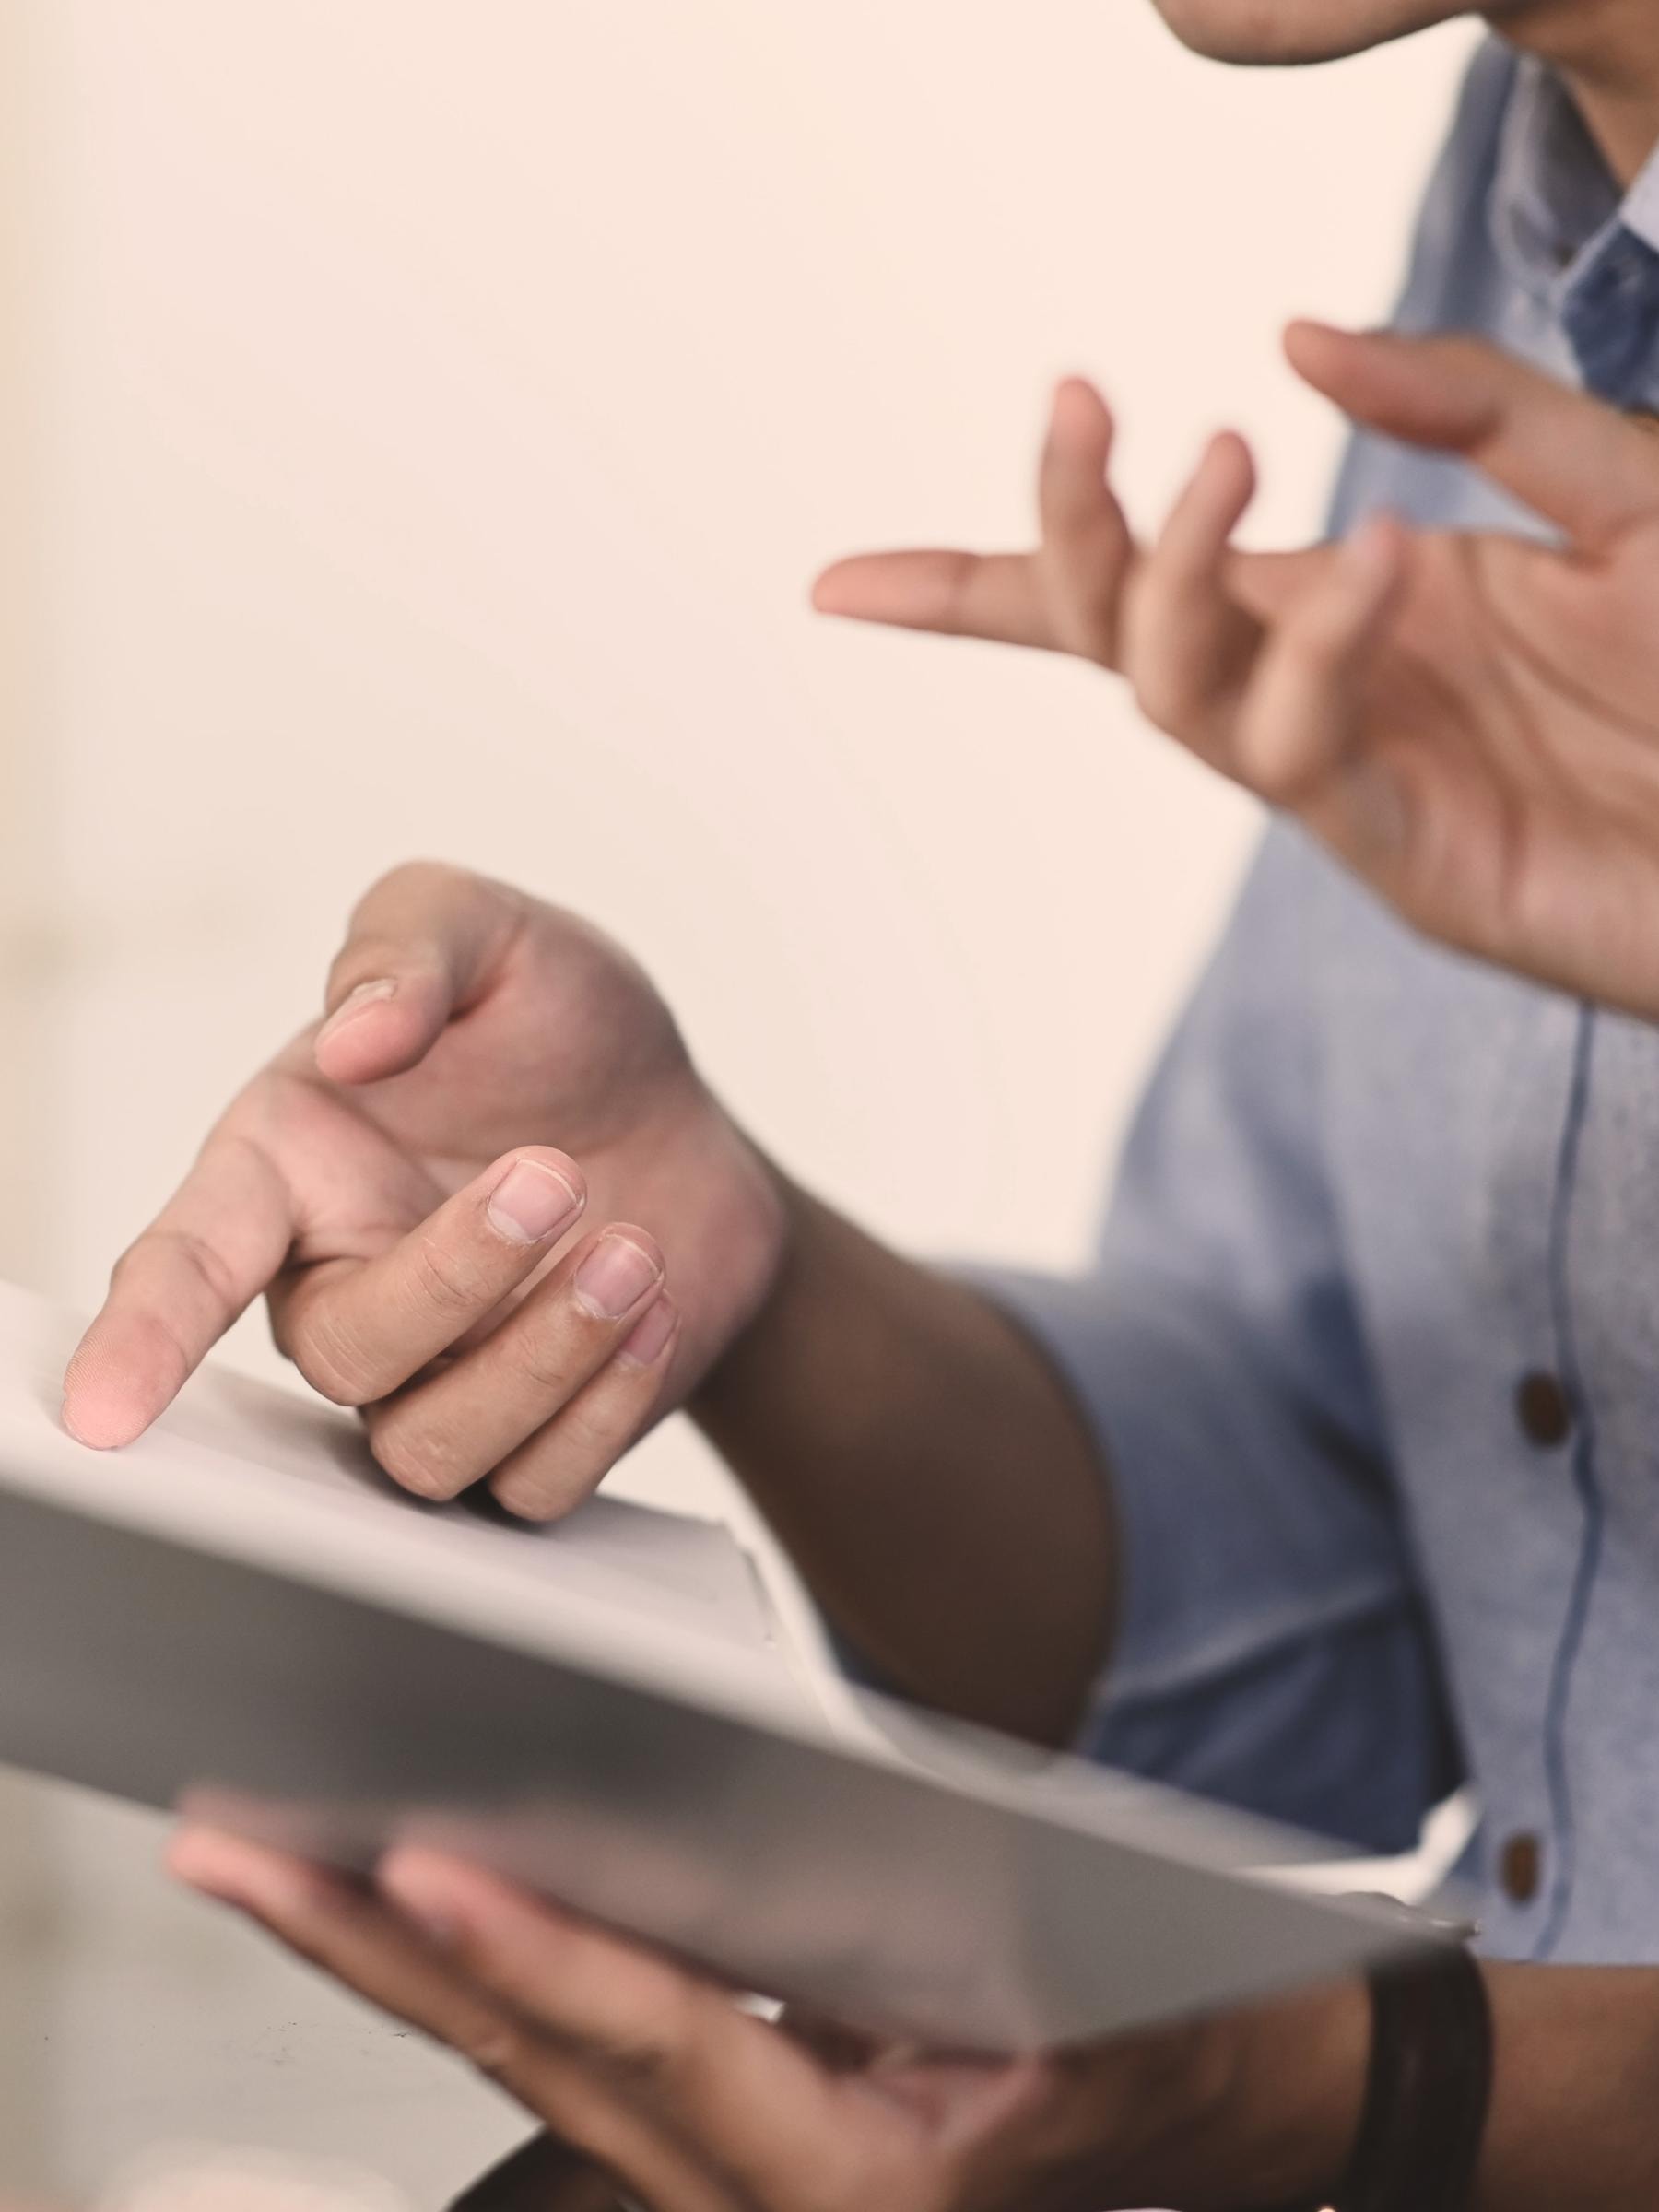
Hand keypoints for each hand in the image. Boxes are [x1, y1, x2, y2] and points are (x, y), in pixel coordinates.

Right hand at [63, 864, 785, 1517]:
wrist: (683, 1117)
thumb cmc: (555, 1026)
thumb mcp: (488, 933)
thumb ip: (409, 946)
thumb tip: (360, 1033)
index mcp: (289, 1171)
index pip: (186, 1265)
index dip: (143, 1339)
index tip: (108, 1408)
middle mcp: (341, 1286)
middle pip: (342, 1356)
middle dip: (456, 1275)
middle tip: (557, 1172)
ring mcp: (433, 1377)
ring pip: (431, 1447)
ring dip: (545, 1354)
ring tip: (632, 1247)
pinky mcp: (530, 1437)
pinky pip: (537, 1488)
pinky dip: (607, 1405)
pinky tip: (653, 1310)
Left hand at [169, 1828, 1369, 2211]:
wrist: (1246, 2112)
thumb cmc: (1180, 2040)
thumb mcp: (1094, 2002)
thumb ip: (943, 1962)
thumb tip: (798, 1872)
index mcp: (860, 2181)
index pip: (671, 2052)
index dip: (547, 1958)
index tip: (429, 1864)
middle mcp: (770, 2195)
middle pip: (543, 2059)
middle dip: (382, 1945)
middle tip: (242, 1843)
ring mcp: (732, 2173)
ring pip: (529, 2061)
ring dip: (392, 1955)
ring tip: (265, 1851)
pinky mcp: (724, 2124)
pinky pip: (575, 2051)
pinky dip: (478, 1968)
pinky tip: (393, 1893)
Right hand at [816, 324, 1658, 1018]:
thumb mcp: (1618, 486)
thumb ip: (1466, 404)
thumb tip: (1289, 333)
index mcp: (1343, 617)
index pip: (1123, 600)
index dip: (976, 588)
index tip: (836, 584)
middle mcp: (1318, 701)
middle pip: (1113, 637)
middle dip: (1066, 534)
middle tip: (1081, 403)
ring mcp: (1355, 788)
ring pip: (1176, 701)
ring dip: (1174, 580)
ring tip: (1234, 455)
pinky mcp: (1411, 863)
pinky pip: (1307, 757)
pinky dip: (1321, 654)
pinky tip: (1392, 559)